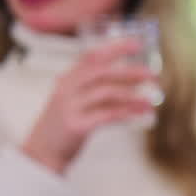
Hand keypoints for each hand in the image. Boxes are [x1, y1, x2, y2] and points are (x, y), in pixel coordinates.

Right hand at [21, 38, 157, 173]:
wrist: (43, 151)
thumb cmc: (64, 124)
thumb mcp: (74, 99)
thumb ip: (95, 87)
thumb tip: (133, 79)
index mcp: (68, 80)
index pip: (91, 56)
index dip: (115, 48)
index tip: (137, 44)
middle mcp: (67, 89)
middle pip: (102, 72)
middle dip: (130, 72)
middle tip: (152, 75)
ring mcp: (70, 106)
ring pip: (107, 93)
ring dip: (132, 95)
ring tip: (150, 100)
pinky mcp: (76, 125)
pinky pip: (107, 115)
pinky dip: (126, 113)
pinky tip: (140, 113)